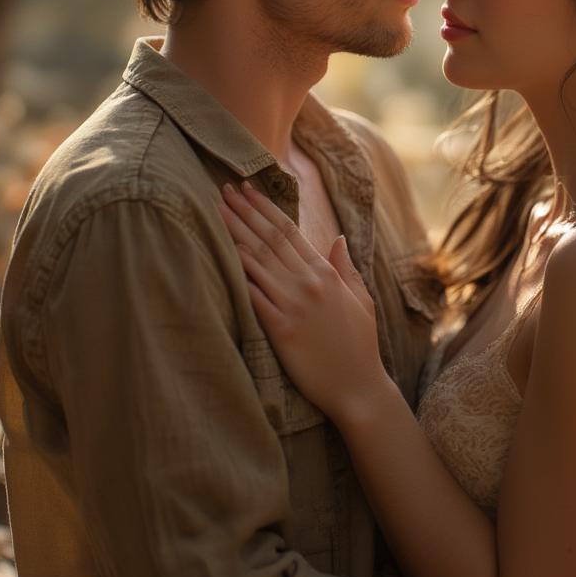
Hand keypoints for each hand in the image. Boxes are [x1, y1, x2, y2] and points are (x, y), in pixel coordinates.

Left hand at [219, 182, 389, 422]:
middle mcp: (308, 283)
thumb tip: (339, 239)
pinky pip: (254, 296)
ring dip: (235, 234)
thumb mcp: (360, 299)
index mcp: (326, 273)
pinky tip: (221, 256)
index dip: (265, 208)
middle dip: (244, 211)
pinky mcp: (281, 330)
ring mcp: (294, 305)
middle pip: (269, 238)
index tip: (247, 189)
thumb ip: (345, 267)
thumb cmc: (359, 345)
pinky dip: (238, 275)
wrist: (358, 387)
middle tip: (223, 189)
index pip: (289, 231)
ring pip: (258, 260)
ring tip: (215, 212)